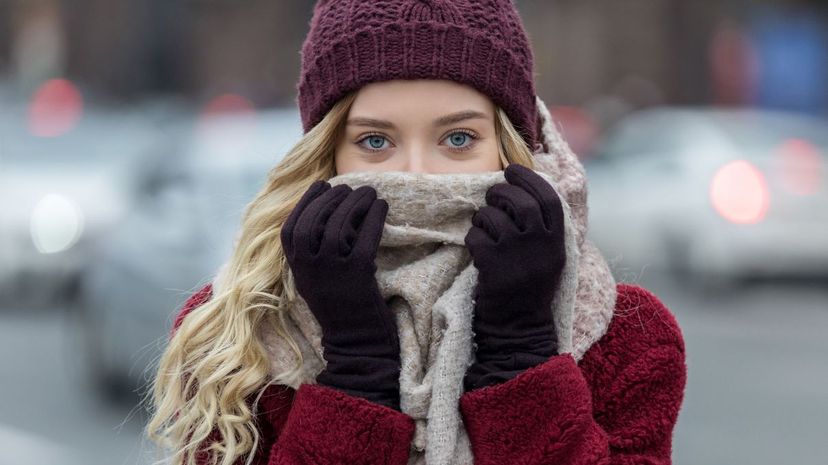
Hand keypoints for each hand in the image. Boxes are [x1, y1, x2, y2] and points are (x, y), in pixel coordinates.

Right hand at [280, 179, 401, 409]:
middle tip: (349, 187)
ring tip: (369, 192)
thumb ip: (312, 253)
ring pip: (339, 225)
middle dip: (332, 198)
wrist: (356, 344)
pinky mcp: (358, 276)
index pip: (291, 227)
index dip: (305, 203)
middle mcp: (310, 269)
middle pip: (315, 220)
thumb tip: (323, 213)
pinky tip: (382, 207)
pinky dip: (374, 217)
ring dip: (355, 202)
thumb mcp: (316, 280)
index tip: (322, 186)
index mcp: (297, 270)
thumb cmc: (340, 308)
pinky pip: (365, 237)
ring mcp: (333, 272)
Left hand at [463, 164, 565, 389]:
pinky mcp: (493, 267)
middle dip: (501, 193)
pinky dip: (472, 238)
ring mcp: (516, 256)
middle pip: (520, 202)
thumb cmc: (528, 291)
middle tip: (492, 196)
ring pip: (494, 217)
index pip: (548, 199)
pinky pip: (476, 237)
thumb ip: (542, 229)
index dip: (530, 179)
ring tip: (483, 226)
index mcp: (557, 243)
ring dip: (483, 217)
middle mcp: (540, 246)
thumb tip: (524, 192)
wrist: (518, 330)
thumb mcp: (547, 258)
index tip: (513, 170)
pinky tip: (476, 248)